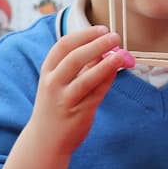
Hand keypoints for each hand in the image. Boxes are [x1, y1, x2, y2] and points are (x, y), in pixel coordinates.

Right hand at [27, 26, 123, 152]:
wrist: (45, 140)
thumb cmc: (56, 105)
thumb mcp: (60, 82)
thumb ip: (80, 66)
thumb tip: (104, 48)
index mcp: (47, 71)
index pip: (63, 46)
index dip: (83, 35)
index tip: (101, 29)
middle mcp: (53, 84)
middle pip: (75, 58)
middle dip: (96, 44)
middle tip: (115, 36)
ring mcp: (65, 99)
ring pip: (87, 77)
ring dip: (106, 63)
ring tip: (121, 53)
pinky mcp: (79, 111)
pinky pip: (97, 92)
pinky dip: (108, 79)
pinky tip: (118, 69)